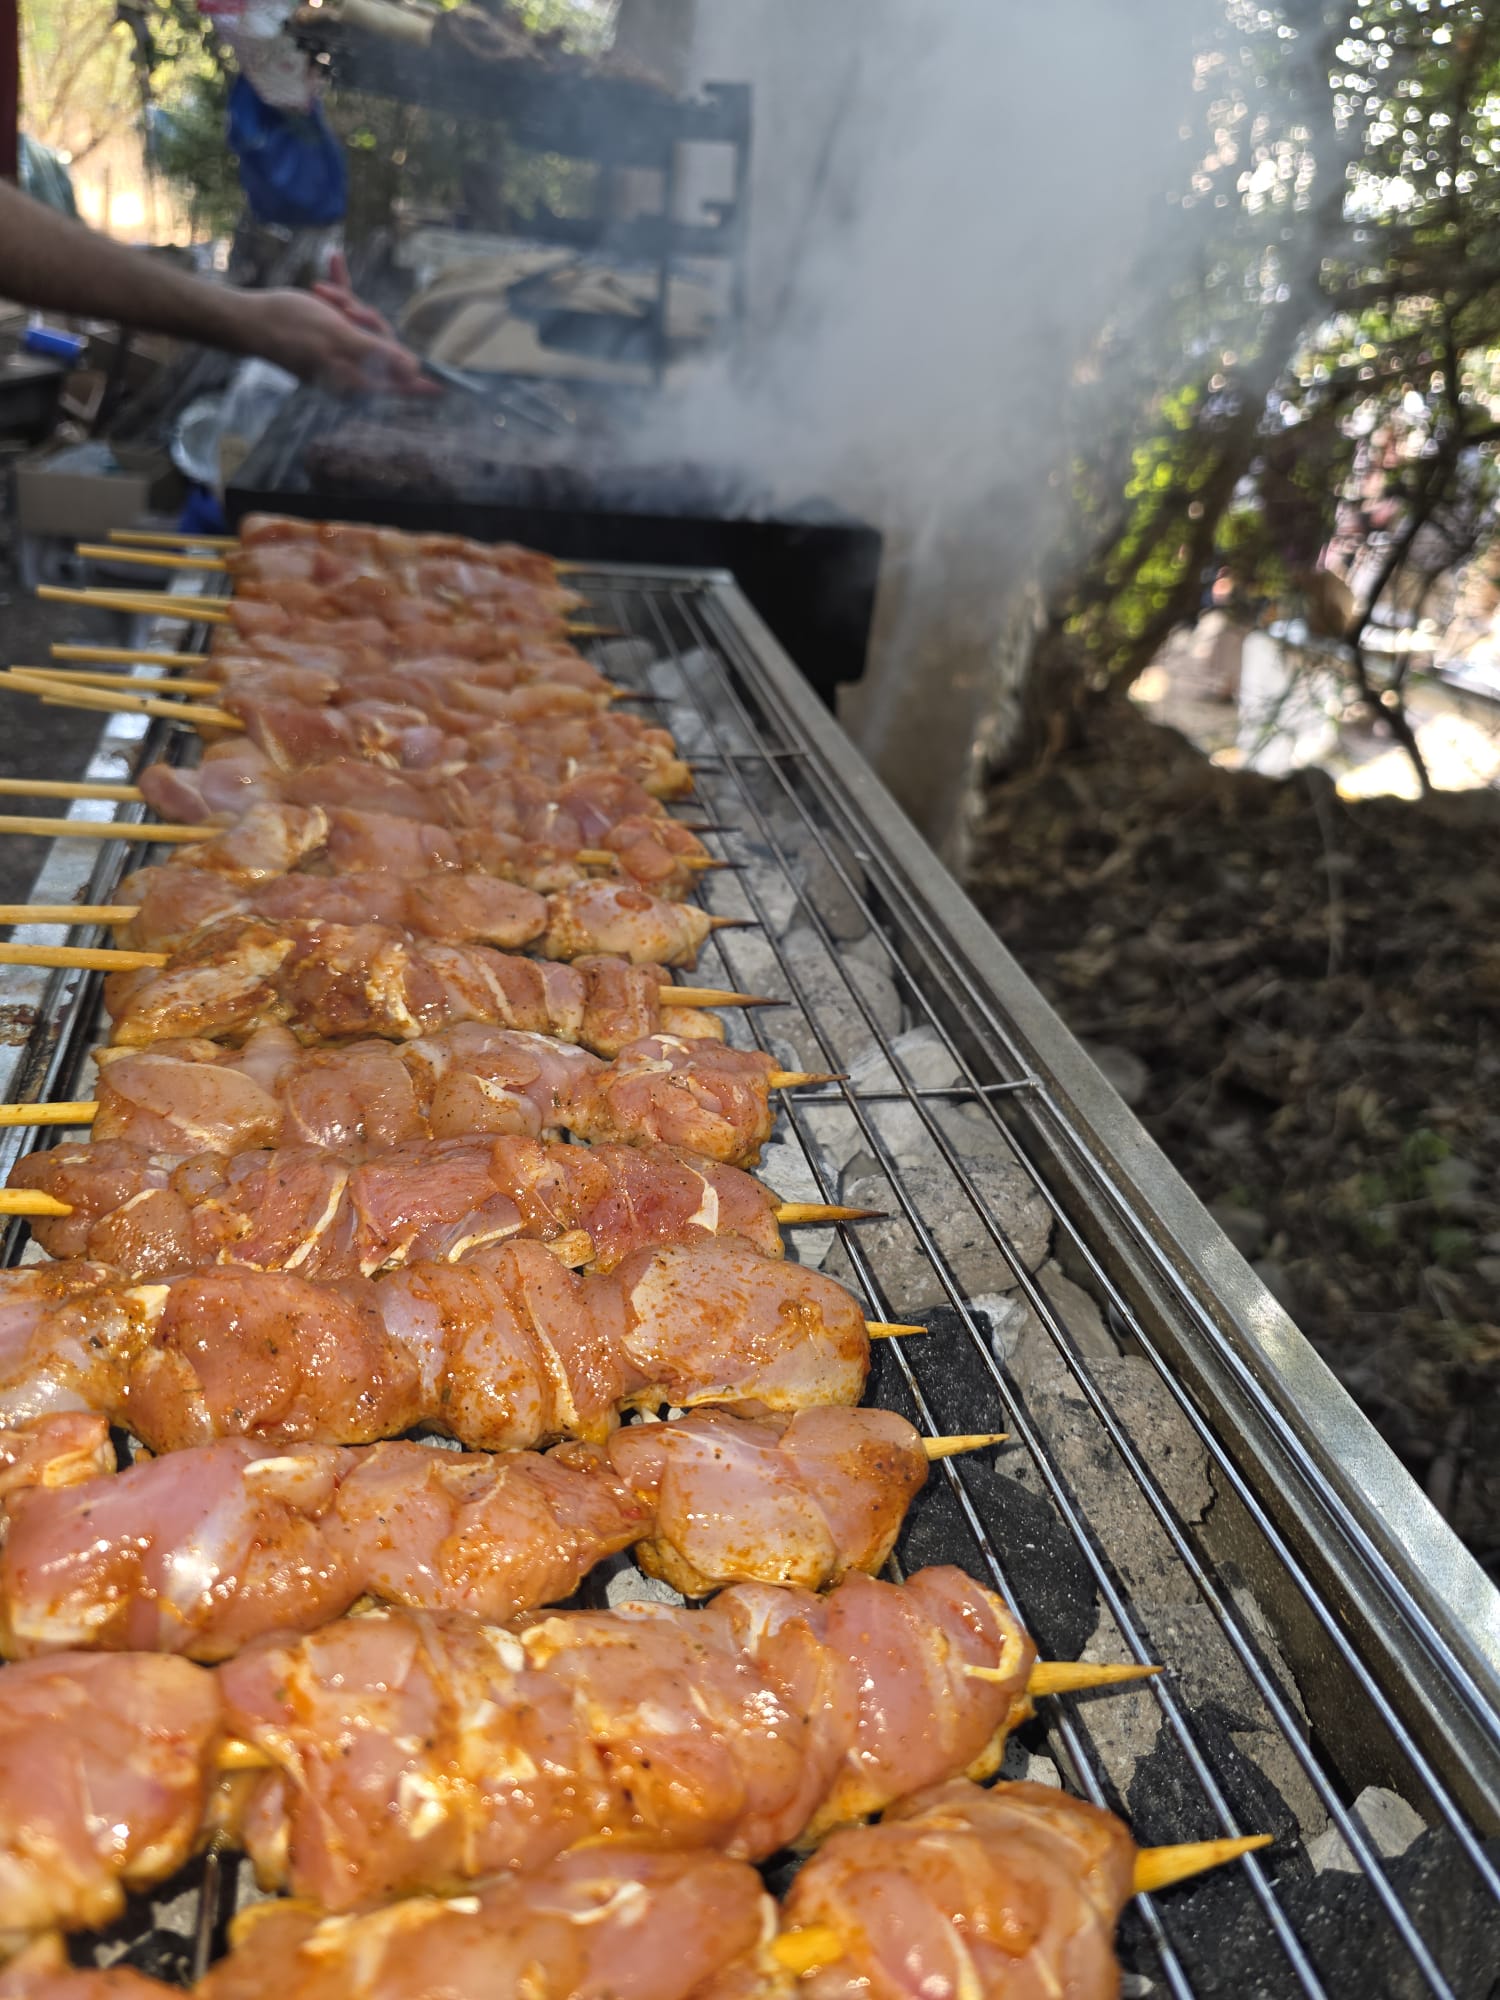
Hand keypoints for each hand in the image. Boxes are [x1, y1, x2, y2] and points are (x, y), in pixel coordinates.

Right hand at [241, 272, 436, 396]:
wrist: (248, 318)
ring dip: (347, 301)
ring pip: (361, 323)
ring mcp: (338, 352)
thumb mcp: (339, 337)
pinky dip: (339, 288)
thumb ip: (377, 354)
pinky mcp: (325, 335)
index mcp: (357, 377)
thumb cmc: (290, 327)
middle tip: (346, 306)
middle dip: (367, 317)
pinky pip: (342, 311)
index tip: (446, 388)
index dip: (421, 382)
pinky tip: (334, 261)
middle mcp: (351, 369)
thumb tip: (414, 372)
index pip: (398, 384)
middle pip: (382, 344)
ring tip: (321, 291)